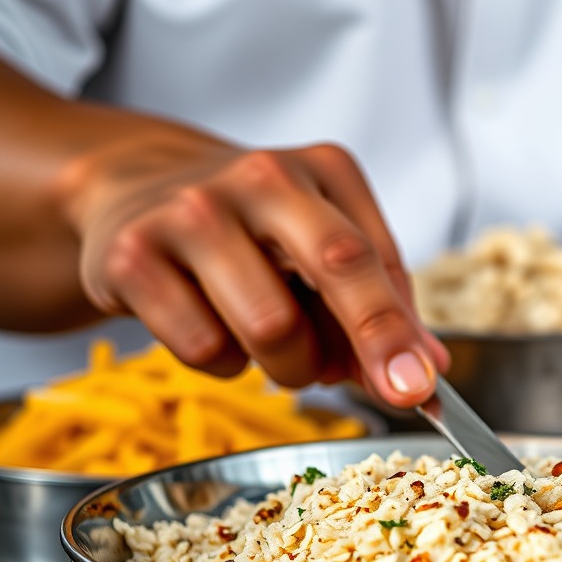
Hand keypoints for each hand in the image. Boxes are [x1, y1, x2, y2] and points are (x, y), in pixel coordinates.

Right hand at [64, 127, 448, 404]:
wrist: (137, 188)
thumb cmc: (250, 228)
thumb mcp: (322, 244)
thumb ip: (379, 302)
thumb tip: (428, 368)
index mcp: (323, 169)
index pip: (374, 257)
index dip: (401, 329)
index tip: (422, 382)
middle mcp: (262, 178)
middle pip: (336, 267)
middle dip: (371, 342)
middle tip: (390, 391)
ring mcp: (193, 212)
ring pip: (270, 326)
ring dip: (290, 366)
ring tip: (280, 347)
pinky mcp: (133, 256)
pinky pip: (204, 347)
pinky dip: (225, 363)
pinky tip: (218, 329)